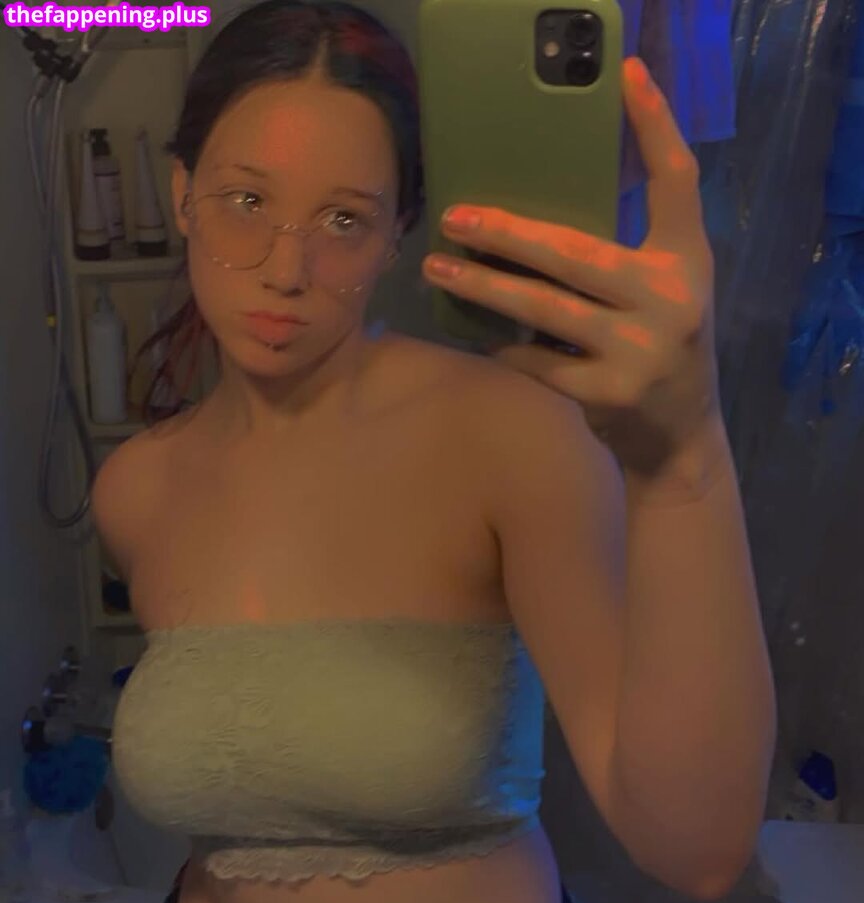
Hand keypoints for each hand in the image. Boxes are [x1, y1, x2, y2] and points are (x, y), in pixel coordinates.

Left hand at [421, 57, 721, 483]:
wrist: (680, 438)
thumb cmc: (660, 350)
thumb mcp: (663, 293)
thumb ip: (623, 258)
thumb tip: (530, 226)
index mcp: (688, 261)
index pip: (679, 180)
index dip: (657, 125)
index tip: (628, 75)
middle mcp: (672, 299)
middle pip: (577, 250)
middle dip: (508, 234)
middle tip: (455, 217)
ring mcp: (640, 349)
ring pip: (545, 307)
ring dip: (485, 286)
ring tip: (437, 269)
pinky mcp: (609, 392)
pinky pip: (537, 361)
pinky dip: (503, 346)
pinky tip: (472, 330)